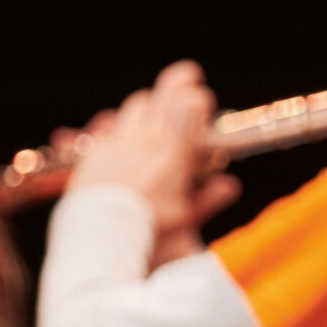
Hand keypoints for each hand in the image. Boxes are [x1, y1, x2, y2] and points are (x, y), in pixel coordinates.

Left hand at [68, 61, 241, 264]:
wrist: (101, 236)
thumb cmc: (147, 230)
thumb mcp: (184, 218)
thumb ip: (210, 198)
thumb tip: (231, 186)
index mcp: (172, 156)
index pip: (189, 106)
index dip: (197, 98)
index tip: (202, 98)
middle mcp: (145, 142)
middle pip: (161, 96)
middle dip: (174, 90)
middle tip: (183, 92)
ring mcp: (118, 143)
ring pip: (136, 106)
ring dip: (148, 107)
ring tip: (155, 118)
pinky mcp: (95, 150)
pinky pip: (107, 127)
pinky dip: (117, 128)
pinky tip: (123, 140)